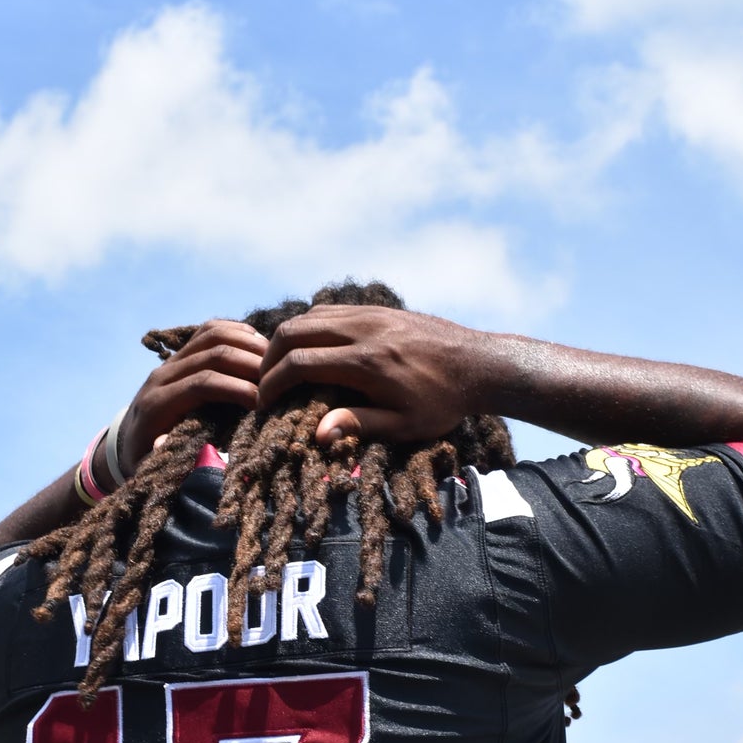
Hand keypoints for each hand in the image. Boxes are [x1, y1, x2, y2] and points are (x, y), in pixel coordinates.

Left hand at [116, 320, 267, 472]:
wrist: (128, 441)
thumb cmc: (148, 461)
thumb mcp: (154, 467)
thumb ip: (169, 457)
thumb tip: (181, 449)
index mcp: (157, 405)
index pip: (202, 384)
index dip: (236, 389)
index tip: (263, 403)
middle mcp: (162, 376)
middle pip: (211, 353)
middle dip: (249, 365)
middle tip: (278, 381)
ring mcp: (171, 361)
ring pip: (212, 334)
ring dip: (247, 345)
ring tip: (274, 363)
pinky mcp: (180, 354)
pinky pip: (210, 331)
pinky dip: (239, 333)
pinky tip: (261, 347)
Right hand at [257, 305, 502, 446]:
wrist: (478, 363)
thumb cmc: (443, 402)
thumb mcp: (404, 425)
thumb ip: (359, 425)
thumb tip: (317, 434)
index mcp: (366, 363)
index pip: (299, 364)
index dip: (272, 383)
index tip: (264, 402)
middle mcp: (363, 331)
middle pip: (294, 332)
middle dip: (269, 358)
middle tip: (265, 383)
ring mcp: (370, 314)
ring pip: (309, 316)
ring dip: (287, 340)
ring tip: (282, 367)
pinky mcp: (377, 309)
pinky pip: (330, 311)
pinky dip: (309, 327)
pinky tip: (309, 349)